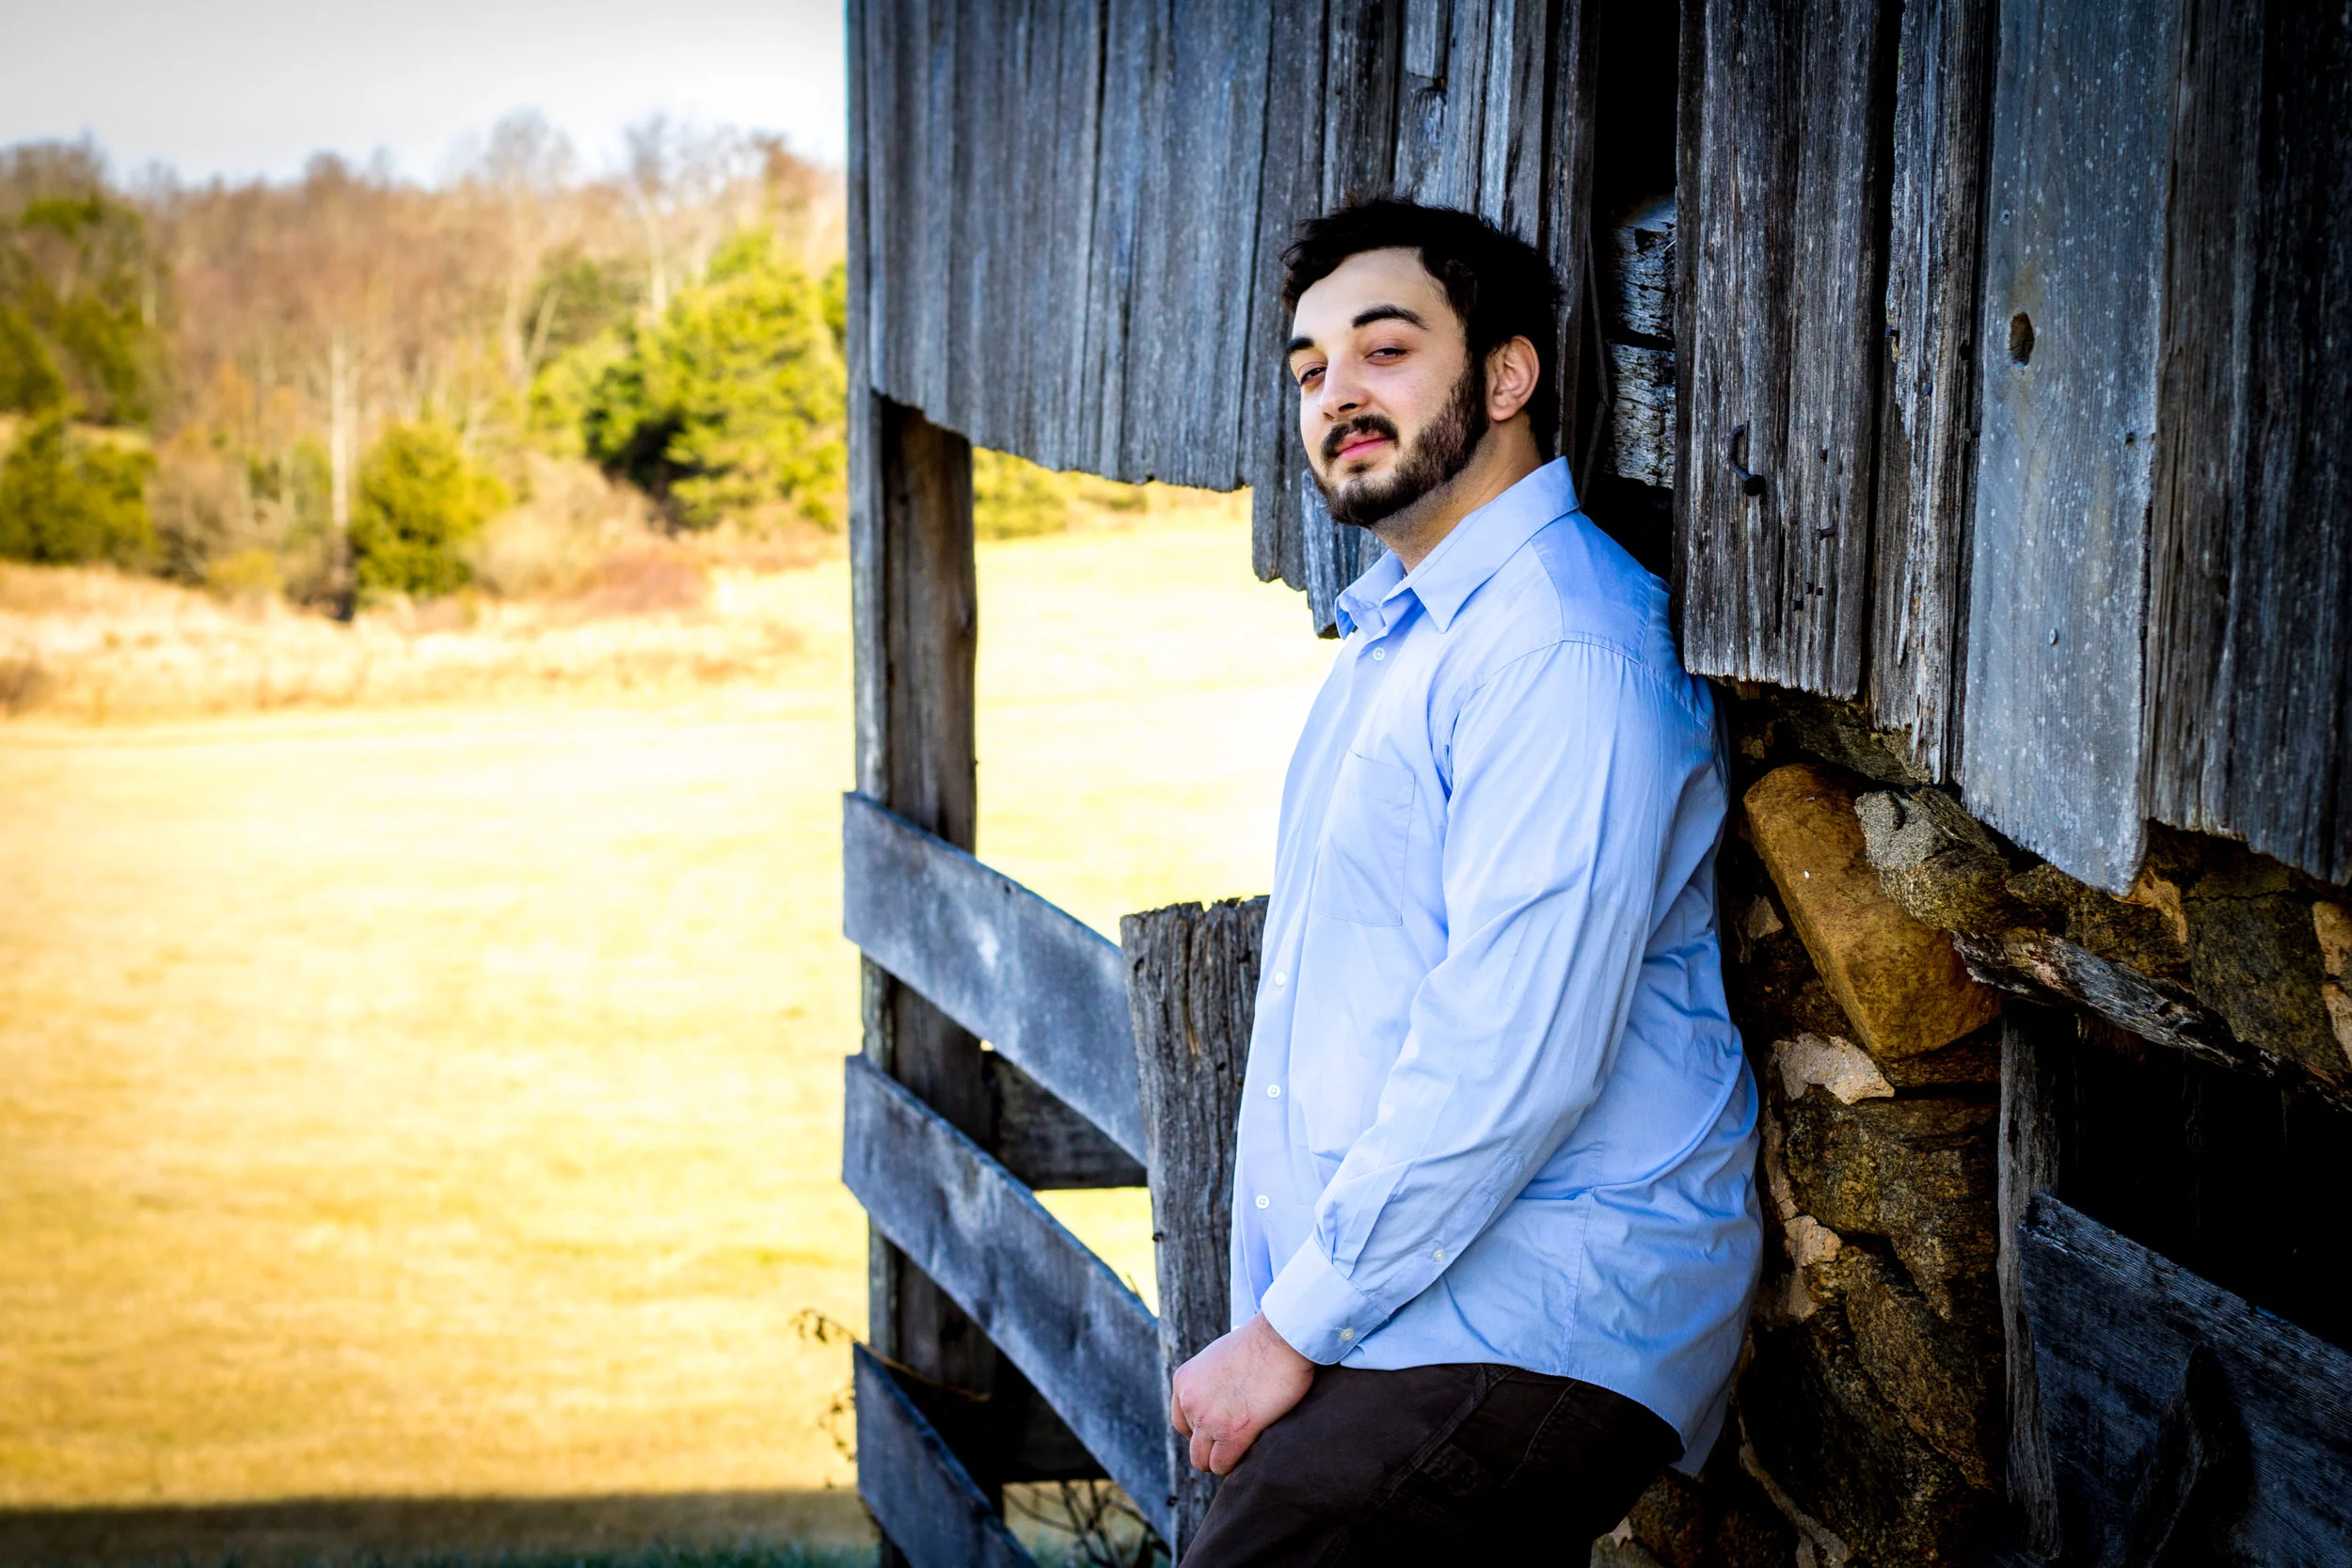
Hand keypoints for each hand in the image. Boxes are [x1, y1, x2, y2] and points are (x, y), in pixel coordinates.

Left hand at [1169, 1313, 1315, 1475]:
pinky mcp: (1233, 1433)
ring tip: (1245, 1451)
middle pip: (1192, 1445)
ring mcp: (1208, 1419)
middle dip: (1212, 1448)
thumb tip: (1221, 1401)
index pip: (1183, 1422)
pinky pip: (1223, 1465)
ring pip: (1204, 1461)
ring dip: (1222, 1460)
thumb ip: (1211, 1380)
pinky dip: (1236, 1466)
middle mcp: (1190, 1401)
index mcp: (1184, 1381)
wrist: (1281, 1338)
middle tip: (1236, 1443)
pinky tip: (1252, 1452)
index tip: (1222, 1431)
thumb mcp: (1219, 1357)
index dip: (1202, 1431)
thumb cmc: (1261, 1343)